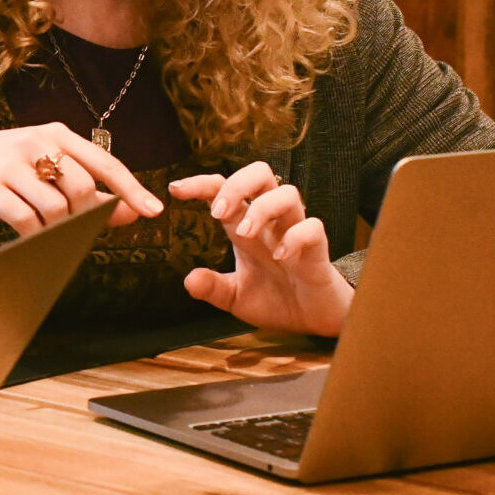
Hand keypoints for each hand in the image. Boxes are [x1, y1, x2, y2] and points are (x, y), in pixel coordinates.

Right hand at [0, 122, 163, 235]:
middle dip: (84, 215)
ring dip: (57, 229)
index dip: (131, 188)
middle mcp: (36, 142)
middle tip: (74, 228)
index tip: (153, 211)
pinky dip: (34, 236)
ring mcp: (10, 162)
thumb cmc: (8, 168)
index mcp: (57, 134)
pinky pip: (25, 220)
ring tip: (47, 231)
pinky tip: (30, 237)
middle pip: (82, 188)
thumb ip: (87, 189)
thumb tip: (130, 213)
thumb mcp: (46, 167)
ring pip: (55, 208)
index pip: (104, 162)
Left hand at [169, 162, 352, 335]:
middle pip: (260, 174)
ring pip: (288, 193)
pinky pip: (312, 228)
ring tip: (246, 235)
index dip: (200, 184)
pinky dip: (295, 237)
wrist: (313, 321)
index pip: (223, 189)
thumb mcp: (236, 297)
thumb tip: (189, 280)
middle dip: (236, 184)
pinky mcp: (319, 250)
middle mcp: (271, 222)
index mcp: (246, 226)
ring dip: (262, 208)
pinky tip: (280, 256)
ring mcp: (295, 232)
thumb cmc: (276, 299)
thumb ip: (213, 287)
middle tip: (218, 212)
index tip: (175, 189)